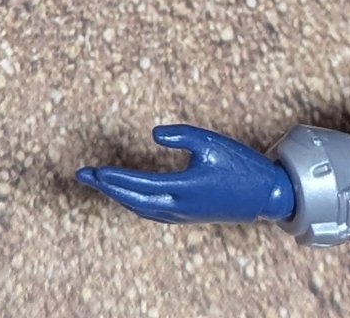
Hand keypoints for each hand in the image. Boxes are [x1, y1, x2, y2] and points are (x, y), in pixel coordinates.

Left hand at [76, 124, 294, 224]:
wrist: (266, 196)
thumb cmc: (240, 165)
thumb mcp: (211, 142)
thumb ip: (181, 135)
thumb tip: (153, 134)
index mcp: (182, 189)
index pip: (137, 185)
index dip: (112, 177)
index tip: (91, 170)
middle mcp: (177, 207)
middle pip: (131, 199)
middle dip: (106, 187)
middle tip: (82, 175)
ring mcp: (181, 215)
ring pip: (140, 208)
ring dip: (118, 195)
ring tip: (100, 182)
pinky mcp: (187, 215)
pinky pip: (151, 211)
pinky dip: (134, 202)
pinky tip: (128, 193)